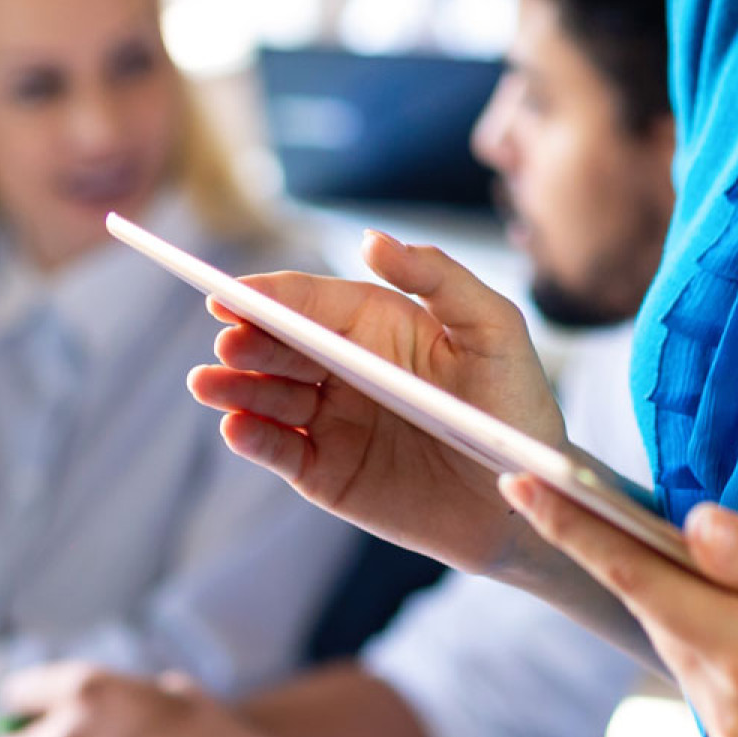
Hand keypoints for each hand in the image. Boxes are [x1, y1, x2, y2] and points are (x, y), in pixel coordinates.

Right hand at [189, 232, 565, 574]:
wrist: (528, 497)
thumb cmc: (515, 402)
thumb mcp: (494, 328)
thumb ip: (439, 276)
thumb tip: (370, 239)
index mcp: (378, 324)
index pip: (312, 301)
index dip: (270, 295)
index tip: (230, 292)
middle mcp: (346, 367)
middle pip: (281, 345)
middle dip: (248, 339)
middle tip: (228, 341)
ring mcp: (332, 420)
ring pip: (268, 396)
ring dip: (235, 386)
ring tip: (209, 383)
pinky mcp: (327, 472)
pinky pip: (280, 451)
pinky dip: (252, 439)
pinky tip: (236, 428)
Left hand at [500, 481, 737, 736]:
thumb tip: (688, 526)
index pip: (638, 579)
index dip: (575, 528)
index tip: (519, 485)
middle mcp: (735, 713)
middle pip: (658, 615)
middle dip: (636, 560)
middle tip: (611, 502)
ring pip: (683, 650)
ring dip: (687, 604)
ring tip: (729, 567)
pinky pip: (711, 684)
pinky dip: (714, 641)